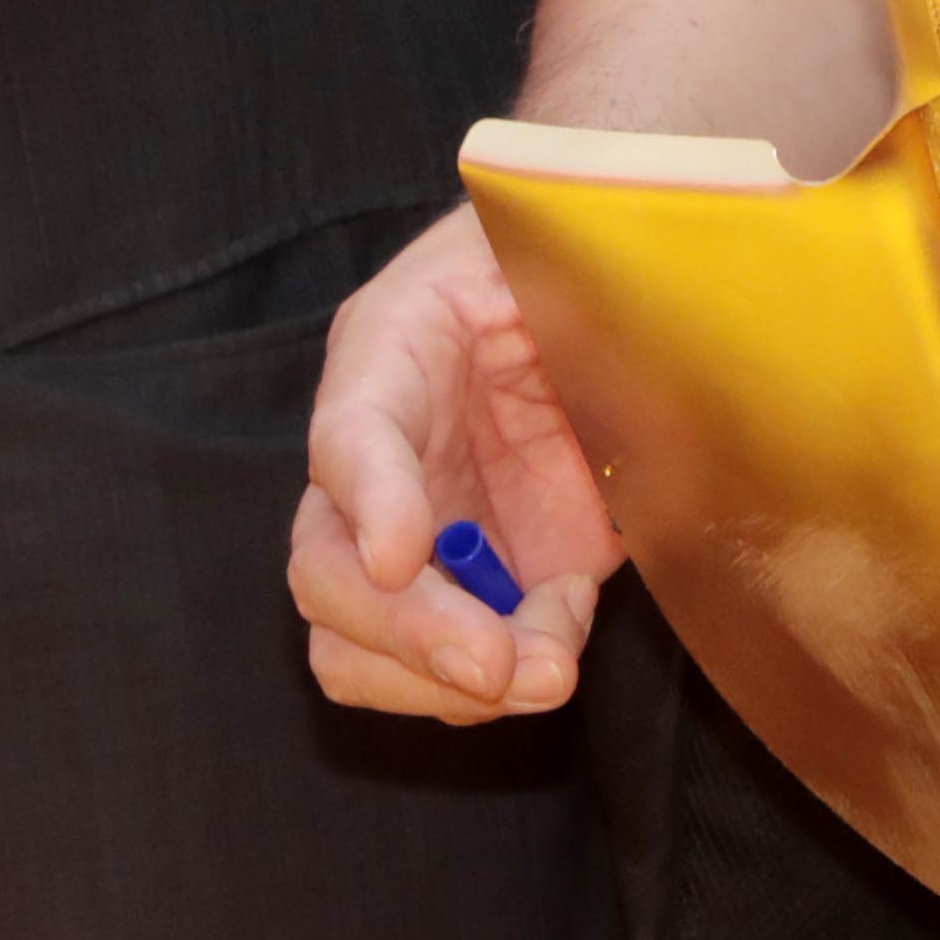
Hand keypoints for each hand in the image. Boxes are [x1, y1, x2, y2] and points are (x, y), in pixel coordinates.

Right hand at [288, 205, 610, 719]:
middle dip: (402, 631)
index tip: (402, 552)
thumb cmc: (573, 255)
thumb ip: (566, 309)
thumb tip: (598, 370)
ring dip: (442, 685)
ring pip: (356, 646)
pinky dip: (511, 673)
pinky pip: (452, 670)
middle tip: (494, 662)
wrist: (616, 293)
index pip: (349, 436)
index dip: (369, 499)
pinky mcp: (486, 584)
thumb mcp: (563, 254)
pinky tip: (567, 621)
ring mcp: (423, 536)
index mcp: (388, 353)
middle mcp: (380, 462)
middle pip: (323, 571)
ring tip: (548, 672)